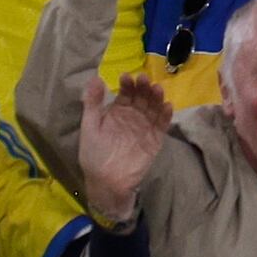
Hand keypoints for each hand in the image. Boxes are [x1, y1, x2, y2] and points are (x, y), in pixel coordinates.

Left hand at [76, 74, 174, 225]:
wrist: (106, 180)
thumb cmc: (94, 153)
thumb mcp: (89, 126)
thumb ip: (93, 103)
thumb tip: (95, 78)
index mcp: (117, 112)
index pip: (125, 93)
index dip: (127, 84)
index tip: (127, 76)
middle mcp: (134, 116)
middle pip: (142, 97)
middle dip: (144, 87)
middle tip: (145, 79)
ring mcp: (145, 127)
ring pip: (154, 108)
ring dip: (156, 97)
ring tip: (157, 89)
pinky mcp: (155, 139)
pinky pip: (163, 125)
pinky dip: (166, 115)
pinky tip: (167, 106)